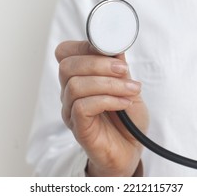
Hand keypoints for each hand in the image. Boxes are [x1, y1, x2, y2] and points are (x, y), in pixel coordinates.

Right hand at [55, 40, 148, 175]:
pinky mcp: (78, 127)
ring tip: (131, 89)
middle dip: (98, 63)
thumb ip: (119, 67)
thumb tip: (115, 46)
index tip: (110, 49)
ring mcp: (71, 110)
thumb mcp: (128, 85)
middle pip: (67, 66)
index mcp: (79, 77)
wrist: (131, 149)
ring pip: (76, 85)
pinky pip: (82, 106)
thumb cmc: (128, 118)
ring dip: (108, 83)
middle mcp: (70, 92)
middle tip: (123, 69)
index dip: (84, 46)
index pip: (65, 53)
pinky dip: (107, 100)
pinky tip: (124, 103)